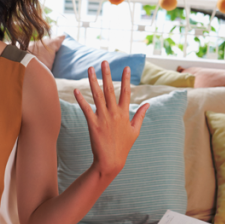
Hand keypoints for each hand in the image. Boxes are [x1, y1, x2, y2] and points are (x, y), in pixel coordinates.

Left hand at [73, 61, 148, 178]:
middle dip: (107, 74)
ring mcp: (103, 118)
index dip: (126, 79)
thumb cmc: (124, 147)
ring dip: (93, 81)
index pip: (126, 92)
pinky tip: (76, 90)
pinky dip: (81, 99)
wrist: (111, 161)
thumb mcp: (135, 131)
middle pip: (110, 89)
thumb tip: (148, 104)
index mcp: (124, 114)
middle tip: (104, 62)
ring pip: (97, 96)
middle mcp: (114, 113)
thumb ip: (140, 115)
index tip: (126, 67)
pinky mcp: (93, 124)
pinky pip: (86, 109)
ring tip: (90, 69)